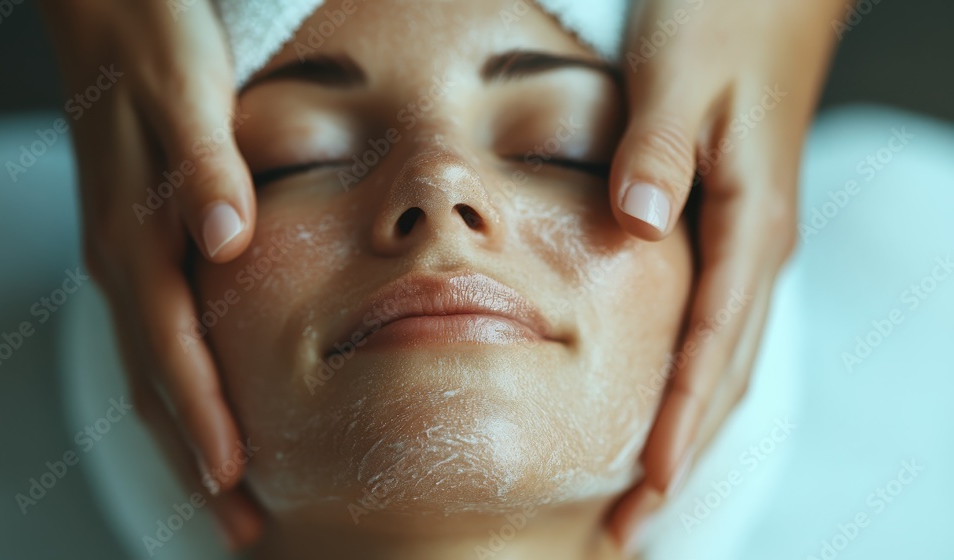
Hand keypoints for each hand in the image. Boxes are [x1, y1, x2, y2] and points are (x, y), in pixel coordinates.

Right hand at [40, 0, 261, 547]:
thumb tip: (226, 240)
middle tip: (238, 523)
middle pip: (158, 381)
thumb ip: (205, 168)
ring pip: (154, 367)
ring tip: (226, 490)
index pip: (173, 350)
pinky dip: (182, 384)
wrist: (108, 5)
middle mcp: (124, 259)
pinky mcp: (139, 242)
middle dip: (196, 457)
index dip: (202, 420)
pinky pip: (159, 334)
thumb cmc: (151, 41)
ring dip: (187, 434)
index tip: (232, 482)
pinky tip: (206, 403)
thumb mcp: (185, 91)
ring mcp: (127, 254)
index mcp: (135, 233)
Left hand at [606, 0, 847, 545]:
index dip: (678, 422)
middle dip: (681, 456)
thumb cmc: (723, 17)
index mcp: (748, 219)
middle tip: (633, 528)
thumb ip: (655, 150)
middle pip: (721, 375)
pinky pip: (714, 327)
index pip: (710, 345)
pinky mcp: (730, 229)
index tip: (647, 489)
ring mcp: (748, 241)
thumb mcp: (680, 72)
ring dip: (687, 431)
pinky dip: (691, 382)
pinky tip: (665, 408)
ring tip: (646, 495)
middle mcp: (756, 245)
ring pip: (721, 361)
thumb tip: (636, 224)